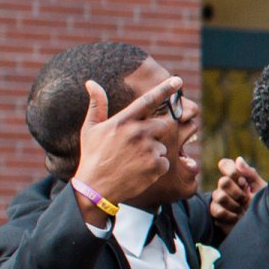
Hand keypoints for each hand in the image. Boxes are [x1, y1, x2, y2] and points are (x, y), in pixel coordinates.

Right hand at [72, 76, 184, 207]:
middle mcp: (137, 132)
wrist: (96, 188)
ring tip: (133, 161)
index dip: (164, 89)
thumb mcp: (91, 129)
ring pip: (163, 146)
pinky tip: (140, 171)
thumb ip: (97, 105)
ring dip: (153, 153)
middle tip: (137, 146)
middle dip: (154, 134)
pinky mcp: (156, 166)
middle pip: (162, 126)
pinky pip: (165, 162)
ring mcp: (148, 149)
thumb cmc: (93, 156)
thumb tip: (91, 82)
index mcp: (123, 121)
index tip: (178, 80)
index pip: (148, 100)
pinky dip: (156, 167)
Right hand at [206, 157, 262, 233]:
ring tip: (242, 210)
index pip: (225, 164)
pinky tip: (236, 218)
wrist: (262, 227)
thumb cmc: (262, 206)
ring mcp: (219, 199)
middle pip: (223, 181)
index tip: (243, 181)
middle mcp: (226, 186)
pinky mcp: (215, 212)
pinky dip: (229, 215)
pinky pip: (216, 210)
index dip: (231, 170)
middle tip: (245, 199)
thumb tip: (238, 159)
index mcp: (237, 177)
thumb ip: (250, 174)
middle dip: (237, 192)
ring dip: (234, 205)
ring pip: (219, 195)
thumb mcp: (261, 189)